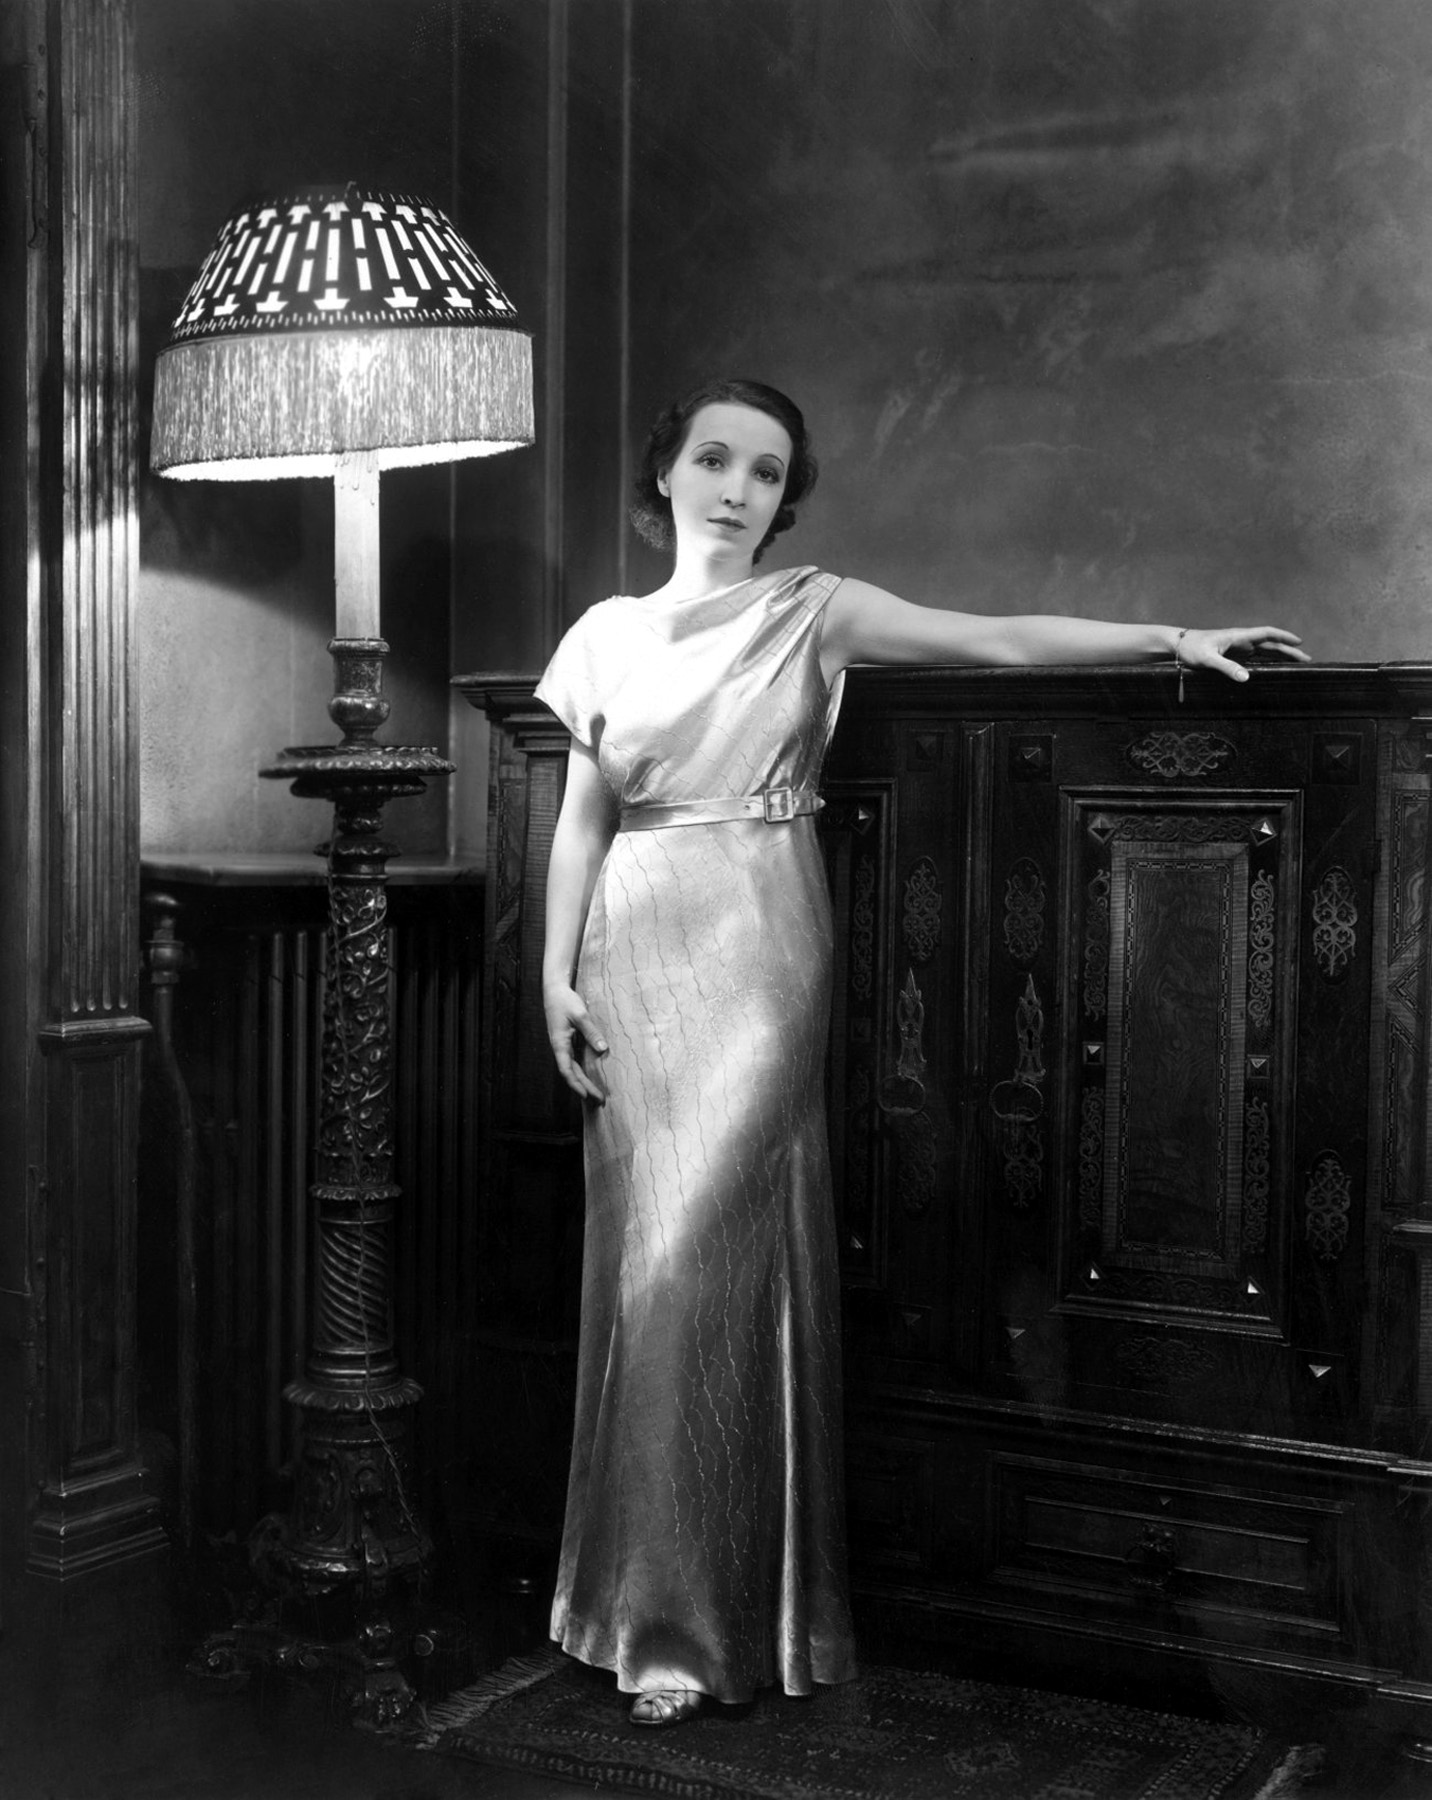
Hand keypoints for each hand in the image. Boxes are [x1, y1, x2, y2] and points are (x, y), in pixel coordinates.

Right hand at [544, 981, 607, 1103]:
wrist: (555, 991)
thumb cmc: (565, 1001)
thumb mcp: (580, 1014)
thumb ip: (591, 1032)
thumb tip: (603, 1049)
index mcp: (559, 1044)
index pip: (566, 1070)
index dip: (576, 1084)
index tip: (586, 1095)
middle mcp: (560, 1048)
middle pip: (572, 1073)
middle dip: (585, 1088)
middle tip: (600, 1101)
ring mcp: (564, 1046)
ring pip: (573, 1069)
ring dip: (584, 1082)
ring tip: (597, 1095)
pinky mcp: (568, 1042)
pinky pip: (576, 1061)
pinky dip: (584, 1072)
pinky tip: (593, 1077)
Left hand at [1177, 626, 1308, 682]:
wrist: (1178, 645)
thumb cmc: (1191, 649)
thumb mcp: (1208, 660)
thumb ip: (1226, 667)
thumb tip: (1246, 677)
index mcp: (1238, 636)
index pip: (1266, 633)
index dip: (1283, 637)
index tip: (1300, 642)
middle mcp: (1241, 640)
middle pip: (1270, 644)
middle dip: (1289, 650)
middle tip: (1307, 659)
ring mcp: (1238, 647)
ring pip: (1265, 650)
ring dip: (1281, 655)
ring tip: (1297, 663)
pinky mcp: (1233, 655)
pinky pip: (1255, 657)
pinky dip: (1268, 661)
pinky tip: (1276, 667)